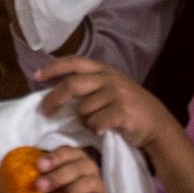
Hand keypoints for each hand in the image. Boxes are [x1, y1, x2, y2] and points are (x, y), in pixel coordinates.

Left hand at [33, 144, 111, 192]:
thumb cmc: (66, 189)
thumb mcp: (54, 181)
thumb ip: (44, 176)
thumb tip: (27, 176)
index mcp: (77, 157)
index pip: (67, 151)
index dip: (54, 158)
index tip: (39, 166)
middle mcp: (90, 167)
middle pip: (76, 168)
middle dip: (57, 176)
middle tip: (40, 185)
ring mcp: (98, 184)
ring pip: (86, 184)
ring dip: (68, 192)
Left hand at [40, 56, 172, 150]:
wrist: (156, 124)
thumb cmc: (129, 108)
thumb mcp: (111, 89)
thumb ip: (90, 87)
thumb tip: (57, 93)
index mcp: (104, 70)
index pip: (74, 62)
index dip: (54, 67)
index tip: (36, 76)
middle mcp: (110, 78)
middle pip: (72, 85)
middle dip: (54, 99)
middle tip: (45, 112)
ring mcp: (117, 94)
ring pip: (83, 110)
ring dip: (84, 121)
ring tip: (96, 124)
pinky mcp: (122, 111)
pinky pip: (96, 123)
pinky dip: (96, 129)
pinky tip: (105, 130)